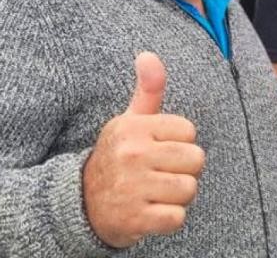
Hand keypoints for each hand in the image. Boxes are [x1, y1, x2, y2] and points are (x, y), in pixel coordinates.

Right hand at [83, 52, 205, 247]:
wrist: (80, 206)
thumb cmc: (117, 158)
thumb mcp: (129, 122)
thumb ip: (148, 90)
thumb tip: (148, 54)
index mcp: (133, 128)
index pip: (189, 131)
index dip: (179, 143)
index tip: (158, 150)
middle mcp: (131, 155)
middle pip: (196, 160)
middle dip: (183, 171)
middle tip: (159, 174)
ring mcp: (131, 188)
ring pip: (189, 189)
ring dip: (177, 197)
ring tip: (154, 193)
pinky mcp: (134, 220)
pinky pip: (177, 218)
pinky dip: (169, 220)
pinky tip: (150, 212)